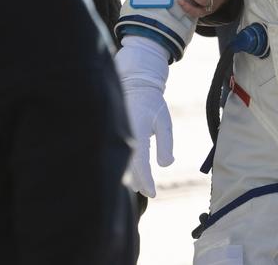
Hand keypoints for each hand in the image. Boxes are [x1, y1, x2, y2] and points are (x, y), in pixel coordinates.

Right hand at [114, 37, 174, 196]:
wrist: (135, 85)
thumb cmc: (153, 106)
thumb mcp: (165, 122)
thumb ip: (166, 144)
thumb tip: (165, 165)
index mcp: (139, 129)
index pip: (141, 161)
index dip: (146, 180)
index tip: (152, 193)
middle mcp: (124, 133)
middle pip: (128, 167)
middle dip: (137, 182)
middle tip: (148, 192)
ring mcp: (116, 133)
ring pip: (119, 162)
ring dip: (128, 177)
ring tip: (140, 186)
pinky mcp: (111, 134)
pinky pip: (115, 154)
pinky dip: (122, 166)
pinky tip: (129, 175)